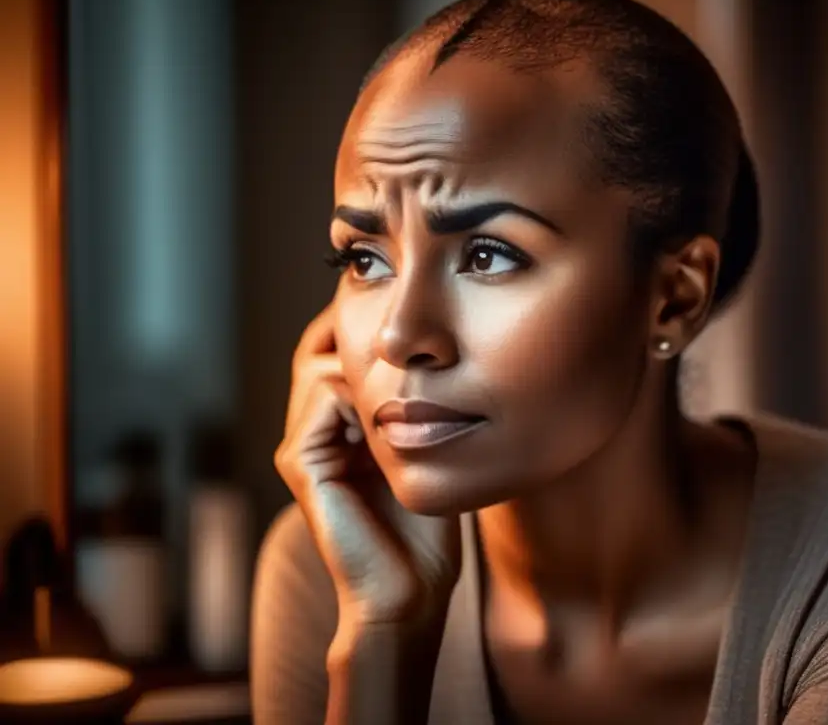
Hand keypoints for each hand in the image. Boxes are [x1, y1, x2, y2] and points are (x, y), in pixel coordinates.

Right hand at [274, 304, 461, 630]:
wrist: (411, 593)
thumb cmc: (429, 531)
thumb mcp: (431, 453)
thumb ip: (420, 408)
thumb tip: (437, 359)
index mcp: (339, 430)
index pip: (332, 353)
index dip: (363, 330)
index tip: (409, 325)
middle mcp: (314, 433)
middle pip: (318, 349)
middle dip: (358, 334)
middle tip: (404, 339)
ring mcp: (302, 446)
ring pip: (320, 364)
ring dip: (367, 368)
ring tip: (409, 394)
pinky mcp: (300, 461)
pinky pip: (322, 394)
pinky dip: (359, 391)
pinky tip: (395, 416)